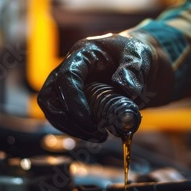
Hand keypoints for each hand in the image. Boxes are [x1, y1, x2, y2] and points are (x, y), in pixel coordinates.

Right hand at [37, 31, 173, 141]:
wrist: (138, 63)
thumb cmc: (136, 55)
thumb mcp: (140, 56)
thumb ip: (133, 70)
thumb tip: (125, 88)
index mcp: (82, 53)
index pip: (67, 77)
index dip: (75, 102)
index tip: (91, 122)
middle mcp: (68, 67)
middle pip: (50, 96)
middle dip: (69, 120)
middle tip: (95, 133)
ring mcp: (66, 84)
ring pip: (53, 110)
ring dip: (71, 128)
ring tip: (99, 137)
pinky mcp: (70, 99)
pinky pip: (63, 117)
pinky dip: (76, 129)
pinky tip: (97, 135)